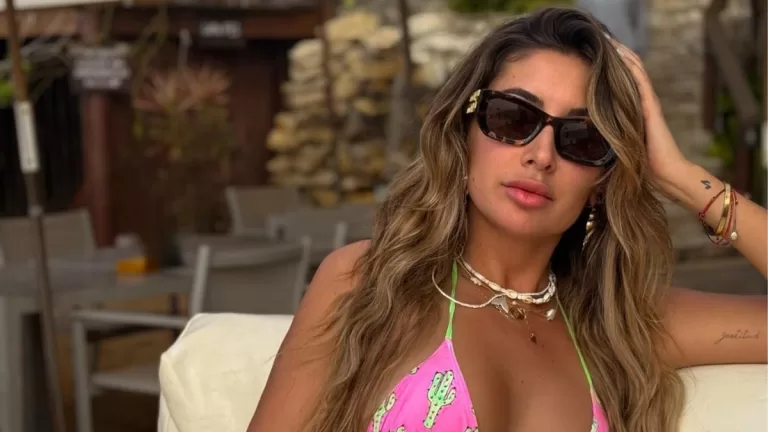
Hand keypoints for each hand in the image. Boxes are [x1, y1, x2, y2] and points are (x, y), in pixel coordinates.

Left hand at [607, 37, 690, 196]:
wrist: (666, 175)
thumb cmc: (641, 168)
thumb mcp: (617, 152)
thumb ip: (604, 146)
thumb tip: (582, 155)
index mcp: (632, 114)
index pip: (620, 87)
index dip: (607, 73)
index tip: (591, 61)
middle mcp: (641, 105)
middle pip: (627, 75)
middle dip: (613, 60)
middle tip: (598, 44)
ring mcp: (648, 105)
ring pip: (634, 73)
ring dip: (623, 56)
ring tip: (609, 41)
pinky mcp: (651, 108)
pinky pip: (641, 81)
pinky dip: (632, 66)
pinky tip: (622, 53)